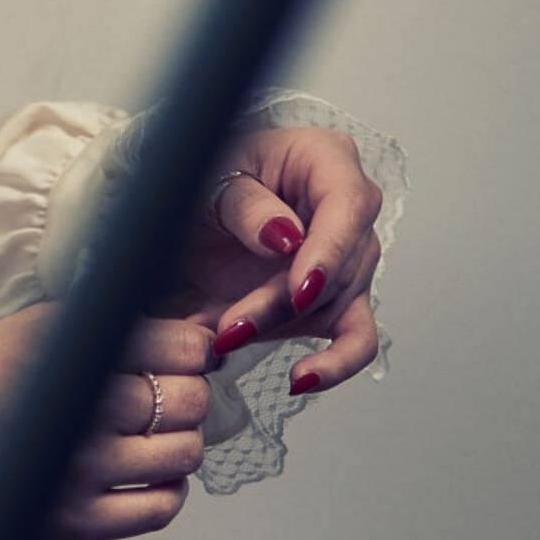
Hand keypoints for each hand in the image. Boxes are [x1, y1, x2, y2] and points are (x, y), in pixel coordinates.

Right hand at [0, 302, 211, 539]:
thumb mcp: (48, 325)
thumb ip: (115, 326)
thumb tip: (195, 334)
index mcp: (80, 349)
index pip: (185, 346)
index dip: (194, 351)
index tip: (185, 357)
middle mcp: (86, 407)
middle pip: (191, 400)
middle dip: (188, 395)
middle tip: (166, 396)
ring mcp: (83, 468)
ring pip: (186, 453)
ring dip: (181, 443)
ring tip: (153, 436)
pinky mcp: (76, 520)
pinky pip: (160, 508)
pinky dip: (169, 491)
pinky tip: (148, 475)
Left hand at [153, 120, 385, 403]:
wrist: (185, 216)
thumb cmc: (205, 178)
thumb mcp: (211, 176)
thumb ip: (247, 204)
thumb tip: (286, 236)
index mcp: (326, 160)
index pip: (349, 204)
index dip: (329, 251)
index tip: (300, 289)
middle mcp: (348, 210)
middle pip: (340, 264)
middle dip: (282, 300)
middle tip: (231, 323)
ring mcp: (345, 259)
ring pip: (337, 304)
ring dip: (280, 326)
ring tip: (227, 336)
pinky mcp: (333, 302)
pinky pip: (354, 339)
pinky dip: (334, 364)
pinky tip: (301, 379)